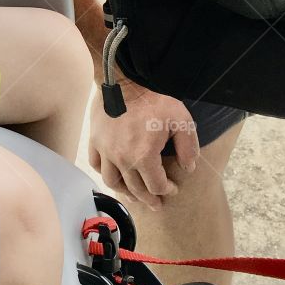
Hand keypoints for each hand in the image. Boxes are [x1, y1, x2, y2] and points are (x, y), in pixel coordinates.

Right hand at [87, 81, 198, 209]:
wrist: (123, 81)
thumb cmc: (152, 99)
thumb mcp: (180, 119)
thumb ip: (188, 146)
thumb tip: (188, 167)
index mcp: (144, 156)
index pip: (156, 185)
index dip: (167, 190)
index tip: (172, 189)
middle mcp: (123, 159)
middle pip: (136, 188)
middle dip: (149, 198)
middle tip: (156, 203)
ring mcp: (106, 151)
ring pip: (113, 181)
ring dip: (125, 191)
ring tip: (134, 195)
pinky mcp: (95, 141)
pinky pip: (96, 164)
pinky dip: (105, 173)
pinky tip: (114, 174)